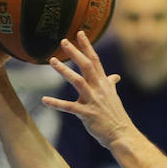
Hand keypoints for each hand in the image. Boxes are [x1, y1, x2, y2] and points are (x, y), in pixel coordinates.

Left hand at [40, 33, 131, 150]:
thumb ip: (111, 85)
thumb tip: (115, 77)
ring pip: (78, 81)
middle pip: (87, 66)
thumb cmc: (115, 116)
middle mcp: (99, 89)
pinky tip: (44, 100)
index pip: (96, 60)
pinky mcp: (87, 114)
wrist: (121, 134)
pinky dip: (56, 103)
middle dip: (75, 52)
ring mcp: (93, 101)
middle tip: (63, 41)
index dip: (87, 46)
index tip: (80, 33)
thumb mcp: (114, 97)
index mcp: (104, 84)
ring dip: (64, 70)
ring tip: (52, 60)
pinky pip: (69, 107)